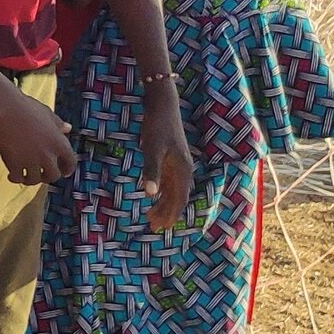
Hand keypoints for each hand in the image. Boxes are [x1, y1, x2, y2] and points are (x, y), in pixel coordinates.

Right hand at [0, 88, 76, 188]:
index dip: (67, 169)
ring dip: (31, 179)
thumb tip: (67, 128)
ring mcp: (31, 161)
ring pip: (35, 179)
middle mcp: (48, 155)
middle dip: (48, 177)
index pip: (70, 162)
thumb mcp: (47, 114)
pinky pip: (18, 178)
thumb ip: (58, 124)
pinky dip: (16, 178)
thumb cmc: (27, 108)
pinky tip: (12, 175)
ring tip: (26, 177)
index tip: (64, 172)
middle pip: (53, 175)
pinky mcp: (15, 163)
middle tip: (43, 175)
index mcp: (59, 143)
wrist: (6, 109)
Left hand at [140, 95, 193, 229]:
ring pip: (174, 191)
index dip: (171, 214)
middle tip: (153, 226)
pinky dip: (163, 192)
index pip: (179, 199)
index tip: (162, 227)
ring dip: (164, 204)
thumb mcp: (151, 149)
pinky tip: (154, 196)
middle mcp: (184, 170)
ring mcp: (179, 164)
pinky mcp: (172, 158)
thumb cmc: (157, 126)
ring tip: (152, 216)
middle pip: (177, 198)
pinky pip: (170, 181)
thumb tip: (150, 195)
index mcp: (182, 170)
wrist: (162, 105)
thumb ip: (151, 171)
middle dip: (167, 213)